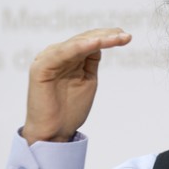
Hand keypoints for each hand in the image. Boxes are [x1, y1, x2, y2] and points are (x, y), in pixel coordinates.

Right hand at [22, 28, 131, 144]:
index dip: (108, 37)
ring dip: (98, 39)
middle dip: (107, 36)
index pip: (89, 41)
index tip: (126, 37)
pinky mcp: (41, 67)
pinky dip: (80, 46)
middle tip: (126, 36)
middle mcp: (57, 54)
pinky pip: (64, 52)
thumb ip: (91, 62)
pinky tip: (96, 43)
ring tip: (116, 37)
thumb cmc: (70, 110)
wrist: (53, 133)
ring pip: (77, 43)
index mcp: (67, 57)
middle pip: (84, 39)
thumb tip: (101, 44)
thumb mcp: (87, 80)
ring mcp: (48, 59)